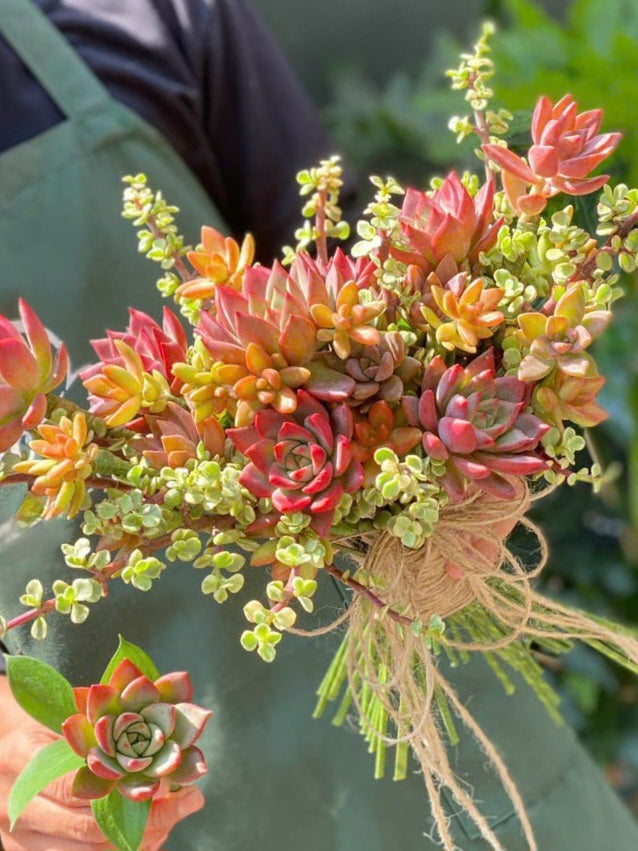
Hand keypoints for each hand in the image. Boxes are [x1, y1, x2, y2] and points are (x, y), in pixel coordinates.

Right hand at [0, 677, 203, 850]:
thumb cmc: (31, 716)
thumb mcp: (57, 709)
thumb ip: (98, 722)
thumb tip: (159, 729)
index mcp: (24, 757)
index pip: (83, 791)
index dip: (135, 794)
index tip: (176, 784)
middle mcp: (17, 803)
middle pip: (90, 831)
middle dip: (147, 822)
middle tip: (187, 804)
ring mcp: (16, 835)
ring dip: (135, 842)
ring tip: (171, 821)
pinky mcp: (21, 850)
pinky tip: (145, 837)